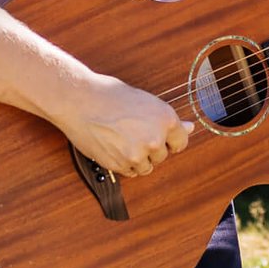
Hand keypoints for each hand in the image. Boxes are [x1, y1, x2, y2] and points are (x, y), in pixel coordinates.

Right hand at [60, 74, 193, 176]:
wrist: (80, 101)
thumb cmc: (109, 95)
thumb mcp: (144, 101)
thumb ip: (165, 119)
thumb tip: (189, 128)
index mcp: (165, 118)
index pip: (181, 142)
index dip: (169, 140)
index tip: (161, 137)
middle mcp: (155, 138)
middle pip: (162, 156)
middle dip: (150, 148)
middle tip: (132, 132)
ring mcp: (137, 154)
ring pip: (146, 167)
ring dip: (137, 158)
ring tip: (122, 139)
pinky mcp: (120, 165)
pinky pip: (129, 172)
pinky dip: (123, 164)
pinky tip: (114, 146)